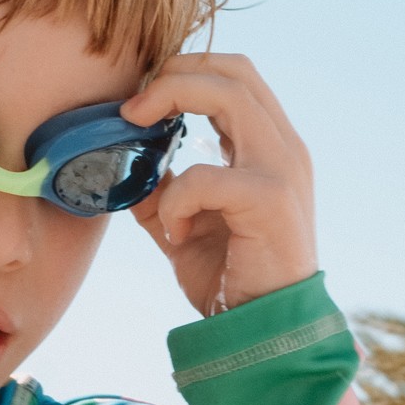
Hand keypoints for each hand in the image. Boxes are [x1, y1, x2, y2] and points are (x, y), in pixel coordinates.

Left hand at [123, 52, 316, 316]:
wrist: (266, 336)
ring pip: (229, 95)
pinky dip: (174, 198)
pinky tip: (173, 231)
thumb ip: (161, 190)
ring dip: (171, 100)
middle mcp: (284, 148)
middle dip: (175, 72)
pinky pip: (204, 176)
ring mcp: (283, 170)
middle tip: (133, 104)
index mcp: (269, 147)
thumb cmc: (232, 280)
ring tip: (136, 127)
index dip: (186, 68)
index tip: (141, 94)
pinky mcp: (271, 201)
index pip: (236, 74)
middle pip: (234, 70)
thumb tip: (119, 166)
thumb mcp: (186, 225)